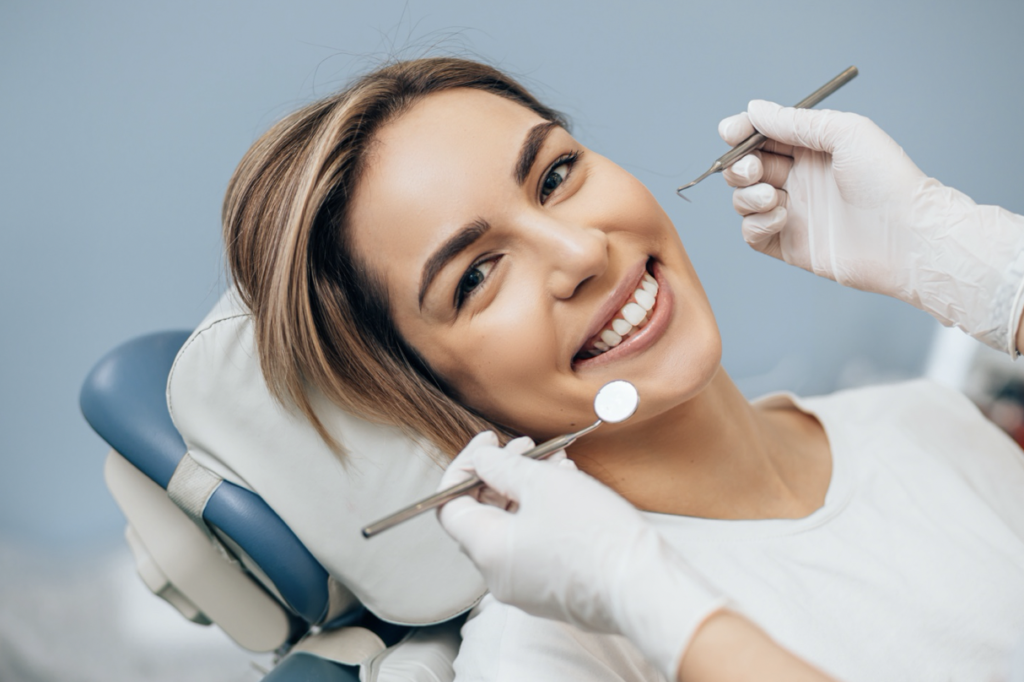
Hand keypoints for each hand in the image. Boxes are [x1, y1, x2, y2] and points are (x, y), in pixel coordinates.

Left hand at [436, 432, 725, 679]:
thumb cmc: (595, 535)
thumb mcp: (543, 484)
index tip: (489, 443)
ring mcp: (526, 587)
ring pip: (514, 527)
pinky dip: (544, 514)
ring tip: (557, 462)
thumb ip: (502, 467)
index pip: (449, 506)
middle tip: (527, 446)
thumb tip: (481, 459)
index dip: (465, 467)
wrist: (645, 587)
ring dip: (528, 490)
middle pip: (482, 515)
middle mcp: (498, 576)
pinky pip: (536, 546)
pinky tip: (571, 488)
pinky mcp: (553, 591)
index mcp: (487, 550)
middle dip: (502, 474)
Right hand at [720, 100, 1023, 354]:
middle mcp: (799, 180)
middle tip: (755, 170)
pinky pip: (752, 233)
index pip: (763, 136)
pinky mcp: (789, 245)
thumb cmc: (887, 180)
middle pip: (745, 168)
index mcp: (812, 149)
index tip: (731, 133)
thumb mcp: (845, 133)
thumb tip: (754, 109)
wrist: (907, 237)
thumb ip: (795, 122)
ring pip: (744, 200)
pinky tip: (781, 218)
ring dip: (748, 195)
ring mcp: (793, 213)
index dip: (742, 132)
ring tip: (773, 198)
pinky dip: (756, 224)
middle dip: (739, 166)